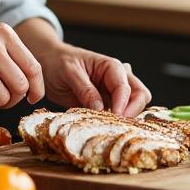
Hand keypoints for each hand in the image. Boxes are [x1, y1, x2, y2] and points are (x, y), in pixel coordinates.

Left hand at [34, 42, 151, 116]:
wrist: (49, 63)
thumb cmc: (59, 62)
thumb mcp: (70, 72)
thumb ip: (85, 89)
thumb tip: (100, 108)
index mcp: (112, 67)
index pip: (125, 87)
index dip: (122, 104)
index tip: (114, 117)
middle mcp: (118, 79)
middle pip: (139, 95)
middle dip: (132, 111)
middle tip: (117, 125)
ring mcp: (113, 92)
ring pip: (134, 105)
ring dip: (126, 117)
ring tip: (110, 127)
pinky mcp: (106, 104)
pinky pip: (118, 114)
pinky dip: (115, 121)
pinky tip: (104, 127)